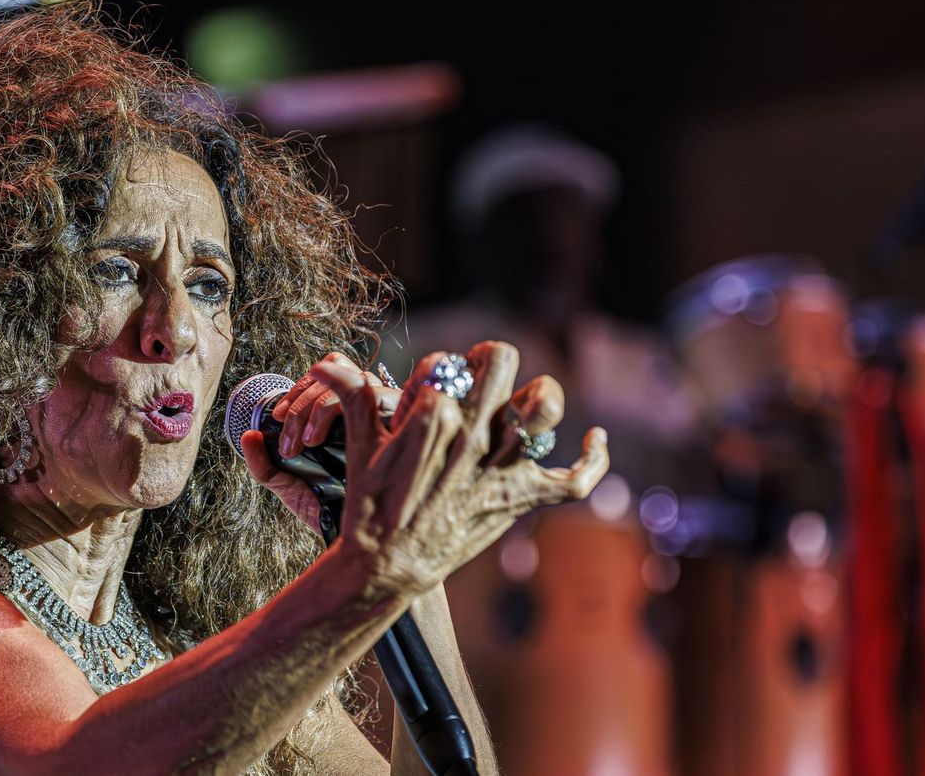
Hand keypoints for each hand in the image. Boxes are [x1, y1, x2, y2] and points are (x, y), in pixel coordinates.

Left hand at [238, 352, 399, 526]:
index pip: (325, 378)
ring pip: (355, 378)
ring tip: (307, 441)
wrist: (354, 541)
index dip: (297, 390)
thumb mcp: (287, 486)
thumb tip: (249, 434)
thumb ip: (264, 464)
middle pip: (339, 369)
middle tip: (290, 433)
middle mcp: (365, 410)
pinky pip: (377, 395)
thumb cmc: (327, 510)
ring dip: (320, 403)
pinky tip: (321, 440)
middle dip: (304, 398)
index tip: (278, 418)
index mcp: (341, 417)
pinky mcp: (400, 425)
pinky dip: (344, 406)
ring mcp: (384, 415)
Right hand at [245, 345, 607, 598]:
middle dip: (487, 360)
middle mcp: (473, 435)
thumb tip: (329, 363)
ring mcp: (501, 466)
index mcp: (432, 416)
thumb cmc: (371, 502)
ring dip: (537, 396)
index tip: (424, 396)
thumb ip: (355, 397)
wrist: (389, 564)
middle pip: (500, 362)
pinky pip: (574, 479)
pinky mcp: (520, 498)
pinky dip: (592, 458)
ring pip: (543, 407)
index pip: (444, 364)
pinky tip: (594, 438)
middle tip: (476, 374)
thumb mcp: (359, 446)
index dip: (434, 372)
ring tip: (523, 400)